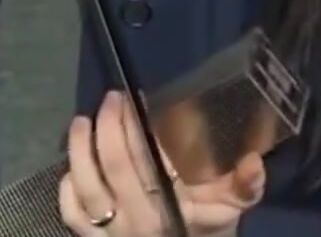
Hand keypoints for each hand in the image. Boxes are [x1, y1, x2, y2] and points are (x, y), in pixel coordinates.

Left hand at [59, 90, 265, 235]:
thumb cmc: (207, 233)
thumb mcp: (230, 210)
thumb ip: (244, 186)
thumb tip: (254, 160)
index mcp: (169, 207)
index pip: (146, 158)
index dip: (135, 125)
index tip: (135, 99)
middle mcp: (136, 220)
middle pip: (114, 165)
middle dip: (108, 124)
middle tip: (111, 98)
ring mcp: (112, 234)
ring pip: (86, 188)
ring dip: (79, 149)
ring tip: (81, 122)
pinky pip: (72, 216)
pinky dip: (66, 189)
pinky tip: (70, 167)